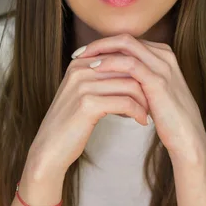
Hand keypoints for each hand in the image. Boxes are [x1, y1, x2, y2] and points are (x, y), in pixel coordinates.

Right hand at [28, 47, 150, 178]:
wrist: (50, 148)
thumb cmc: (72, 122)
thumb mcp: (84, 93)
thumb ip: (103, 78)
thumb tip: (135, 70)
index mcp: (80, 63)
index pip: (120, 57)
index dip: (138, 72)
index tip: (149, 88)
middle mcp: (80, 69)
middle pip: (127, 68)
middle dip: (145, 84)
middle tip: (155, 100)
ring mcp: (83, 85)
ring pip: (130, 84)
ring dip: (144, 100)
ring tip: (149, 112)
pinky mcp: (88, 104)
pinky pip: (125, 102)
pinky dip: (138, 112)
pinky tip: (141, 120)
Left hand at [74, 33, 205, 165]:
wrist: (187, 138)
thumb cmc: (169, 118)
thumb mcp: (153, 92)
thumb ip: (139, 79)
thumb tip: (114, 77)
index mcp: (163, 55)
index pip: (128, 42)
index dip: (104, 45)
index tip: (84, 54)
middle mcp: (164, 55)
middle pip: (125, 38)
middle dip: (99, 43)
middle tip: (78, 53)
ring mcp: (162, 66)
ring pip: (126, 44)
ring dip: (101, 49)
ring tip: (81, 59)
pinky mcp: (157, 80)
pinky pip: (129, 63)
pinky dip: (109, 63)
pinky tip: (94, 69)